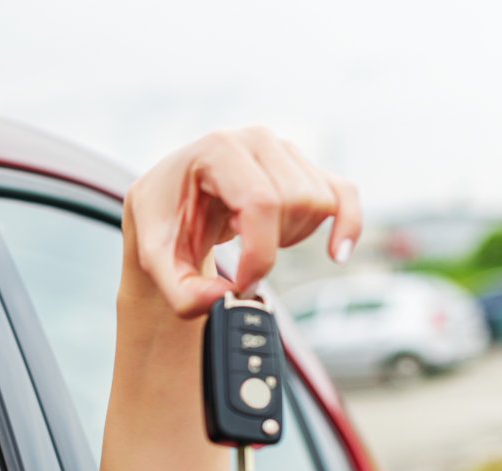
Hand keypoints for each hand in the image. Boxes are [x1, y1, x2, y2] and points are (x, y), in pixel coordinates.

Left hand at [124, 126, 361, 316]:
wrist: (168, 199)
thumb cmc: (162, 221)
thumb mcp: (154, 258)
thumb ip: (180, 288)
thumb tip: (224, 299)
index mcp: (217, 149)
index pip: (261, 202)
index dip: (259, 255)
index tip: (240, 285)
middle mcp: (255, 140)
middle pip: (294, 203)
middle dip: (270, 246)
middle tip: (236, 258)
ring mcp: (284, 151)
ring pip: (317, 204)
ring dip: (289, 238)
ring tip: (250, 239)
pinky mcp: (303, 169)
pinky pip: (343, 195)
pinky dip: (347, 224)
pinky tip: (337, 252)